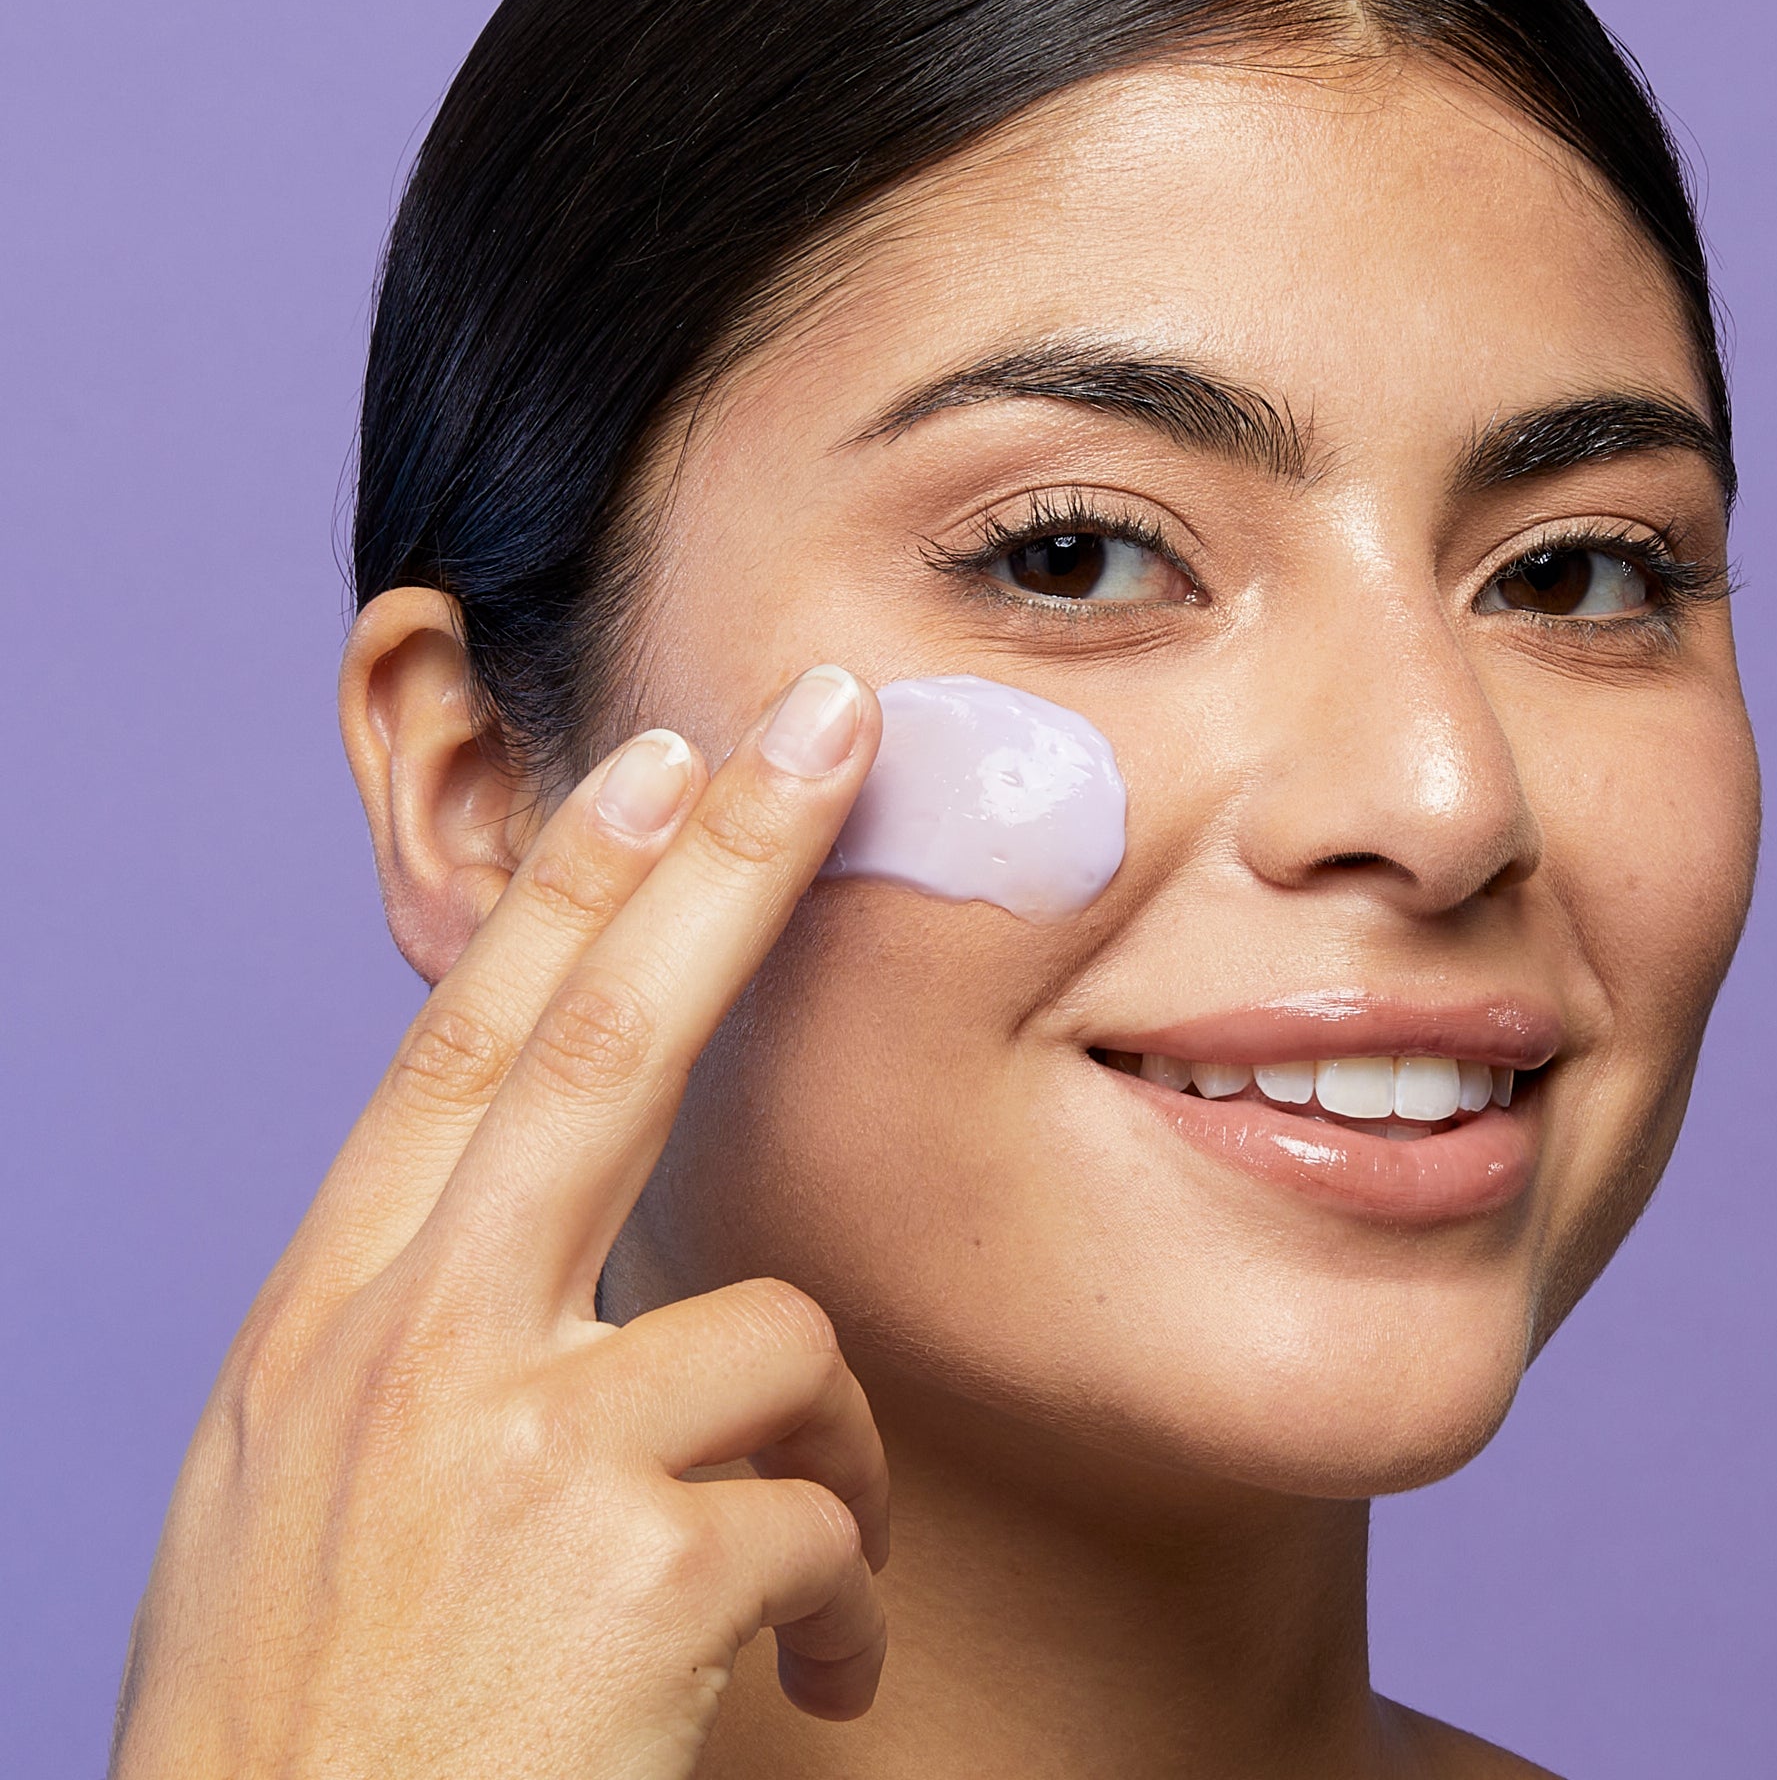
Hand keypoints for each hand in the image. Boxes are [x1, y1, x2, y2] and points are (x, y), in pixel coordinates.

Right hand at [112, 666, 887, 1779]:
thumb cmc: (320, 1738)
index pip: (465, 1050)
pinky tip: (809, 1686)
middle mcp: (408, 1350)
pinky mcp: (632, 1562)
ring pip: (781, 1337)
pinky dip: (843, 1602)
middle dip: (730, 860)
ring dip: (826, 1464)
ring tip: (800, 1597)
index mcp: (330, 1329)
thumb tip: (567, 1259)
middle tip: (827, 722)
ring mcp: (515, 1446)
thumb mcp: (310, 1512)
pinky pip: (826, 1511)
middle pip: (606, 1041)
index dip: (570, 888)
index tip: (658, 759)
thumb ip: (430, 1357)